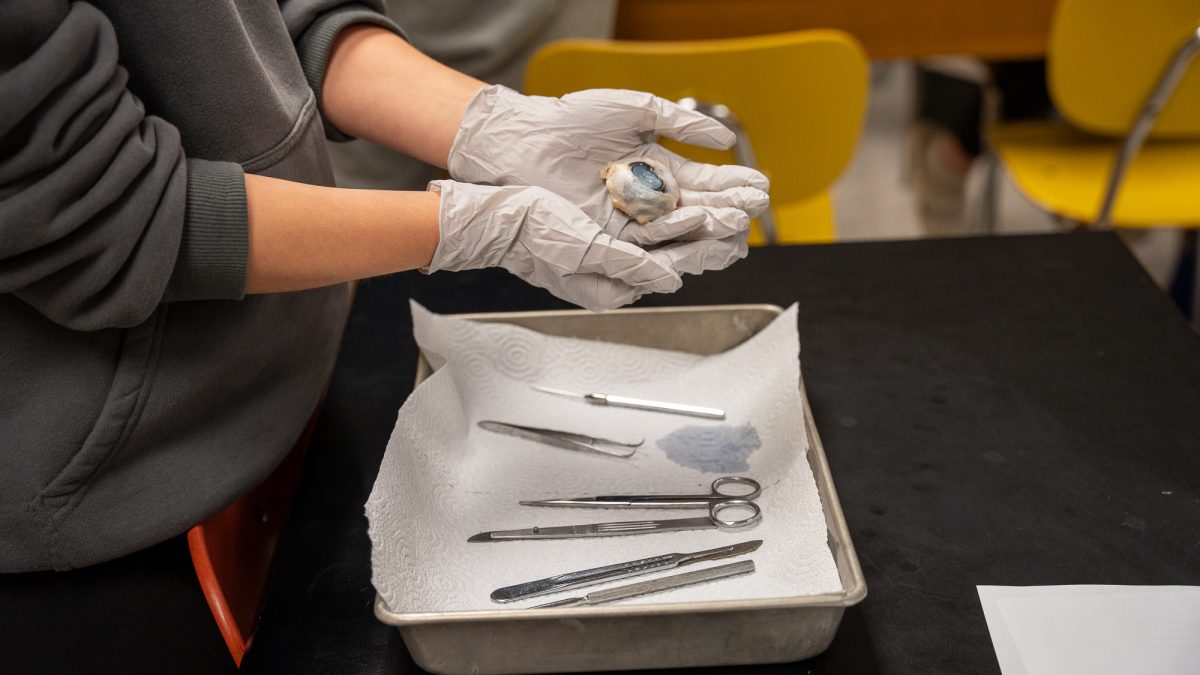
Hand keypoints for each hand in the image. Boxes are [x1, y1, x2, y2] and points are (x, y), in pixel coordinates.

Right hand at [426, 180, 747, 311]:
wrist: (499, 216)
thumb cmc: (533, 238)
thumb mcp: (586, 251)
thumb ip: (631, 267)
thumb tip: (672, 279)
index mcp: (614, 287)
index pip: (672, 267)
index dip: (706, 249)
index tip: (735, 234)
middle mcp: (617, 273)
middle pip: (676, 252)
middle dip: (712, 235)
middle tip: (746, 217)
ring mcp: (613, 251)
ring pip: (667, 235)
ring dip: (700, 219)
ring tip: (732, 206)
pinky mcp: (607, 229)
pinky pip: (650, 220)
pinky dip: (675, 210)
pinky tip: (694, 197)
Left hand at [446, 85, 768, 249]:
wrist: (527, 140)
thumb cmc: (573, 120)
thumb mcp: (635, 110)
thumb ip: (680, 121)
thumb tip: (725, 139)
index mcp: (659, 167)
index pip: (707, 182)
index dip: (733, 185)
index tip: (758, 187)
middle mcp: (650, 198)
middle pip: (701, 212)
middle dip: (730, 210)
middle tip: (752, 211)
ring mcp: (632, 220)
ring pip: (680, 233)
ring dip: (710, 228)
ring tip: (735, 224)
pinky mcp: (612, 237)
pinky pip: (649, 245)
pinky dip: (676, 242)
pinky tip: (698, 236)